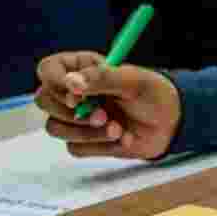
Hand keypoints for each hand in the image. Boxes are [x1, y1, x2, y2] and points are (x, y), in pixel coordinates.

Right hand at [34, 51, 180, 158]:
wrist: (172, 124)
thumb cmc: (155, 94)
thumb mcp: (134, 81)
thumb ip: (103, 78)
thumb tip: (70, 83)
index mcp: (83, 68)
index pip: (47, 70)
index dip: (55, 84)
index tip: (76, 97)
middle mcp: (74, 92)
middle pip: (44, 101)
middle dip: (72, 113)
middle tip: (103, 115)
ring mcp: (76, 117)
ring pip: (56, 128)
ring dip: (88, 132)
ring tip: (119, 128)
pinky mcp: (84, 140)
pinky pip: (74, 147)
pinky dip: (100, 146)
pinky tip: (122, 138)